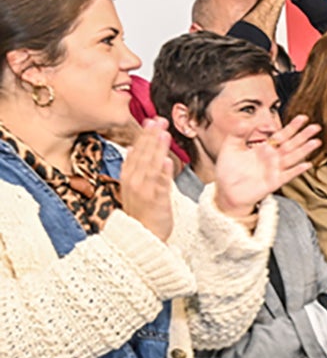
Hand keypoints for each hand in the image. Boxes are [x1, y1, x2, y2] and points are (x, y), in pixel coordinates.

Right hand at [119, 118, 175, 241]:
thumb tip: (133, 148)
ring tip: (163, 134)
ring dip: (157, 149)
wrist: (143, 237)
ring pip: (151, 166)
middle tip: (159, 120)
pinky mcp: (156, 201)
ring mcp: (144, 191)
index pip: (136, 152)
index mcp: (129, 176)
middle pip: (143, 155)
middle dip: (151, 137)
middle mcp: (134, 182)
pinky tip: (168, 161)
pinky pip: (160, 185)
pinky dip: (163, 173)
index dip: (143, 136)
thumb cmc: (142, 211)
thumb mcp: (134, 186)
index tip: (151, 121)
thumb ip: (134, 167)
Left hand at [213, 116, 320, 220]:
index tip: (303, 118)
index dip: (292, 127)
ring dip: (305, 150)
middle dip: (303, 136)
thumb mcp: (230, 147)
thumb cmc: (229, 170)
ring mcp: (274, 170)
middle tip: (316, 127)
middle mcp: (272, 159)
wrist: (226, 191)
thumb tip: (245, 122)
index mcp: (264, 149)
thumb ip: (238, 133)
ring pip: (293, 158)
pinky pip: (287, 175)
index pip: (281, 135)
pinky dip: (296, 170)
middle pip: (291, 145)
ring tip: (316, 142)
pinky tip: (306, 165)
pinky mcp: (273, 182)